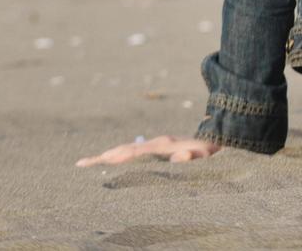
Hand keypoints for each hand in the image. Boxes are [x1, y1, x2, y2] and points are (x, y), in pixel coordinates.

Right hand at [75, 134, 220, 166]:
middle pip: (127, 149)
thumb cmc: (210, 151)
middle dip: (105, 156)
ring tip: (90, 162)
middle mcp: (158, 143)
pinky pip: (136, 151)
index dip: (119, 156)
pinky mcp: (160, 147)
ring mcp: (158, 144)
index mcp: (163, 145)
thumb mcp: (203, 156)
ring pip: (129, 149)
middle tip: (82, 163)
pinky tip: (113, 160)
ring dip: (110, 155)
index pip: (135, 152)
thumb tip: (178, 156)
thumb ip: (192, 156)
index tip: (101, 160)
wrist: (219, 137)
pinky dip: (121, 155)